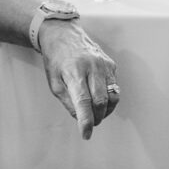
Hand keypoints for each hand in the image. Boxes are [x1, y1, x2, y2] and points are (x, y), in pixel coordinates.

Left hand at [35, 20, 119, 139]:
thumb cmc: (56, 59)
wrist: (63, 34)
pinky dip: (108, 98)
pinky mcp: (111, 63)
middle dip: (97, 117)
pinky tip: (99, 97)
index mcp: (74, 71)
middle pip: (101, 101)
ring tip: (95, 113)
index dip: (86, 120)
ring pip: (112, 96)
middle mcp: (92, 66)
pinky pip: (114, 87)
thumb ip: (67, 101)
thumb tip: (80, 118)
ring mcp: (104, 64)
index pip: (83, 101)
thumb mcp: (53, 82)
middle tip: (90, 123)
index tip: (86, 134)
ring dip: (106, 110)